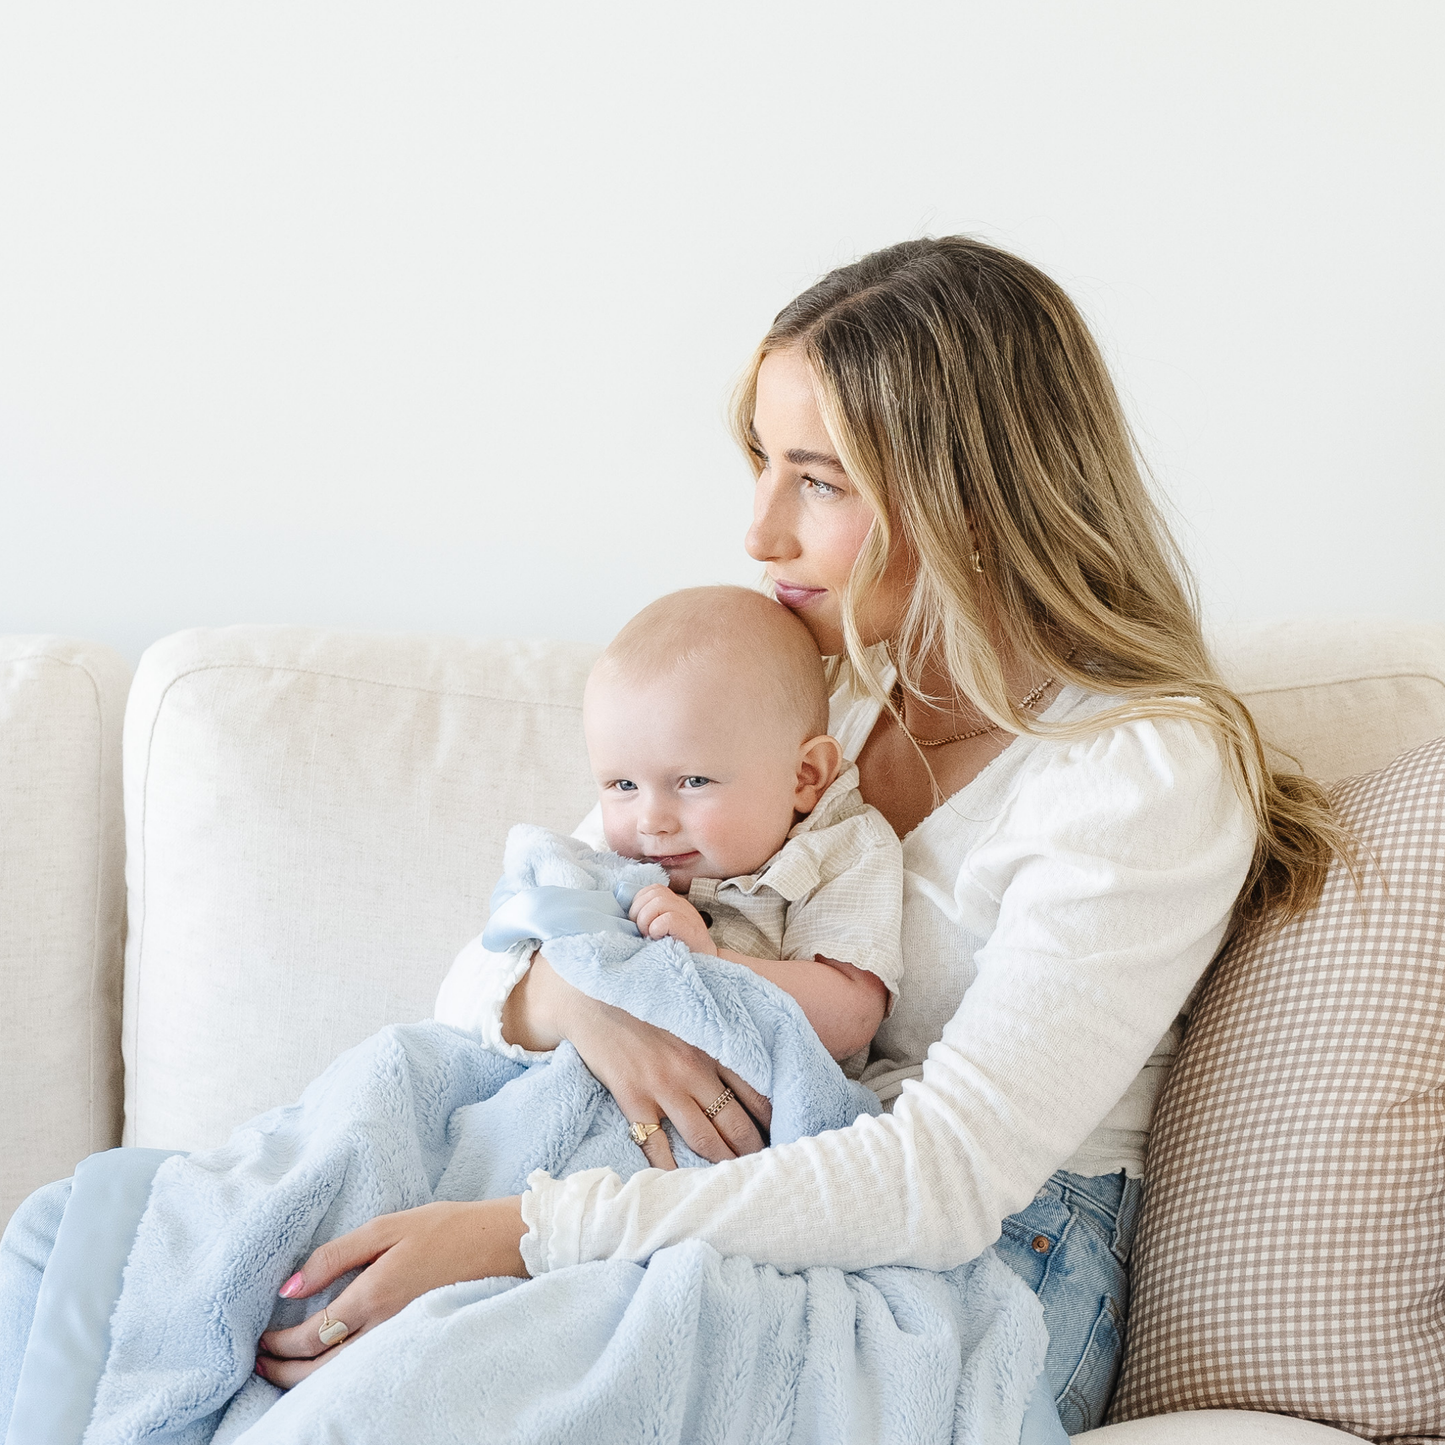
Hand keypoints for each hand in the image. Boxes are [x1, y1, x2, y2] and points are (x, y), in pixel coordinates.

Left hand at [254, 1198, 527, 1388]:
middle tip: (259, 1363)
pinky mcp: (415, 1341)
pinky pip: (365, 1370)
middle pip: (319, 1370)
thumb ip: (336, 1255)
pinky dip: (337, 1375)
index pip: (310, 1336)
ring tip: (283, 1370)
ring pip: (341, 1378)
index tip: (260, 1340)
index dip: (278, 1345)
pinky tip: (328, 1365)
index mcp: (373, 1295)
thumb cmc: (446, 1227)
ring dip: (305, 1379)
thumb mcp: (388, 1226)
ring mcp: (401, 1340)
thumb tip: (289, 1287)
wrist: (502, 1244)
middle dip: (283, 1371)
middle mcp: (384, 1328)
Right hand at [503, 952, 771, 1169]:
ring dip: (722, 1162)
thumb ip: (717, 1020)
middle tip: (767, 1167)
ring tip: (736, 1181)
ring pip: (704, 1137)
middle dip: (753, 1148)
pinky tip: (682, 1184)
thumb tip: (748, 1029)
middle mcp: (693, 1068)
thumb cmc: (644, 996)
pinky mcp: (633, 1098)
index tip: (783, 1132)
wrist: (591, 994)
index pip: (755, 1087)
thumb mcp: (689, 1001)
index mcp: (711, 1043)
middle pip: (734, 1121)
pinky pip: (656, 1145)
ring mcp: (663, 1086)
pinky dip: (670, 1168)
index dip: (772, 1115)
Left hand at [629, 883, 715, 954]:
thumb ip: (649, 920)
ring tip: (649, 936)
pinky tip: (658, 939)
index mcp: (674, 903)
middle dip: (639, 912)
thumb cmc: (678, 951)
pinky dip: (657, 928)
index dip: (638, 903)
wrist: (705, 969)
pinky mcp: (691, 930)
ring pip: (659, 902)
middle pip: (653, 893)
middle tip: (642, 932)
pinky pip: (668, 918)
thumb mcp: (661, 931)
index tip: (637, 924)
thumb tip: (626, 919)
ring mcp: (688, 916)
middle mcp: (682, 906)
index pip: (651, 889)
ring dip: (646, 920)